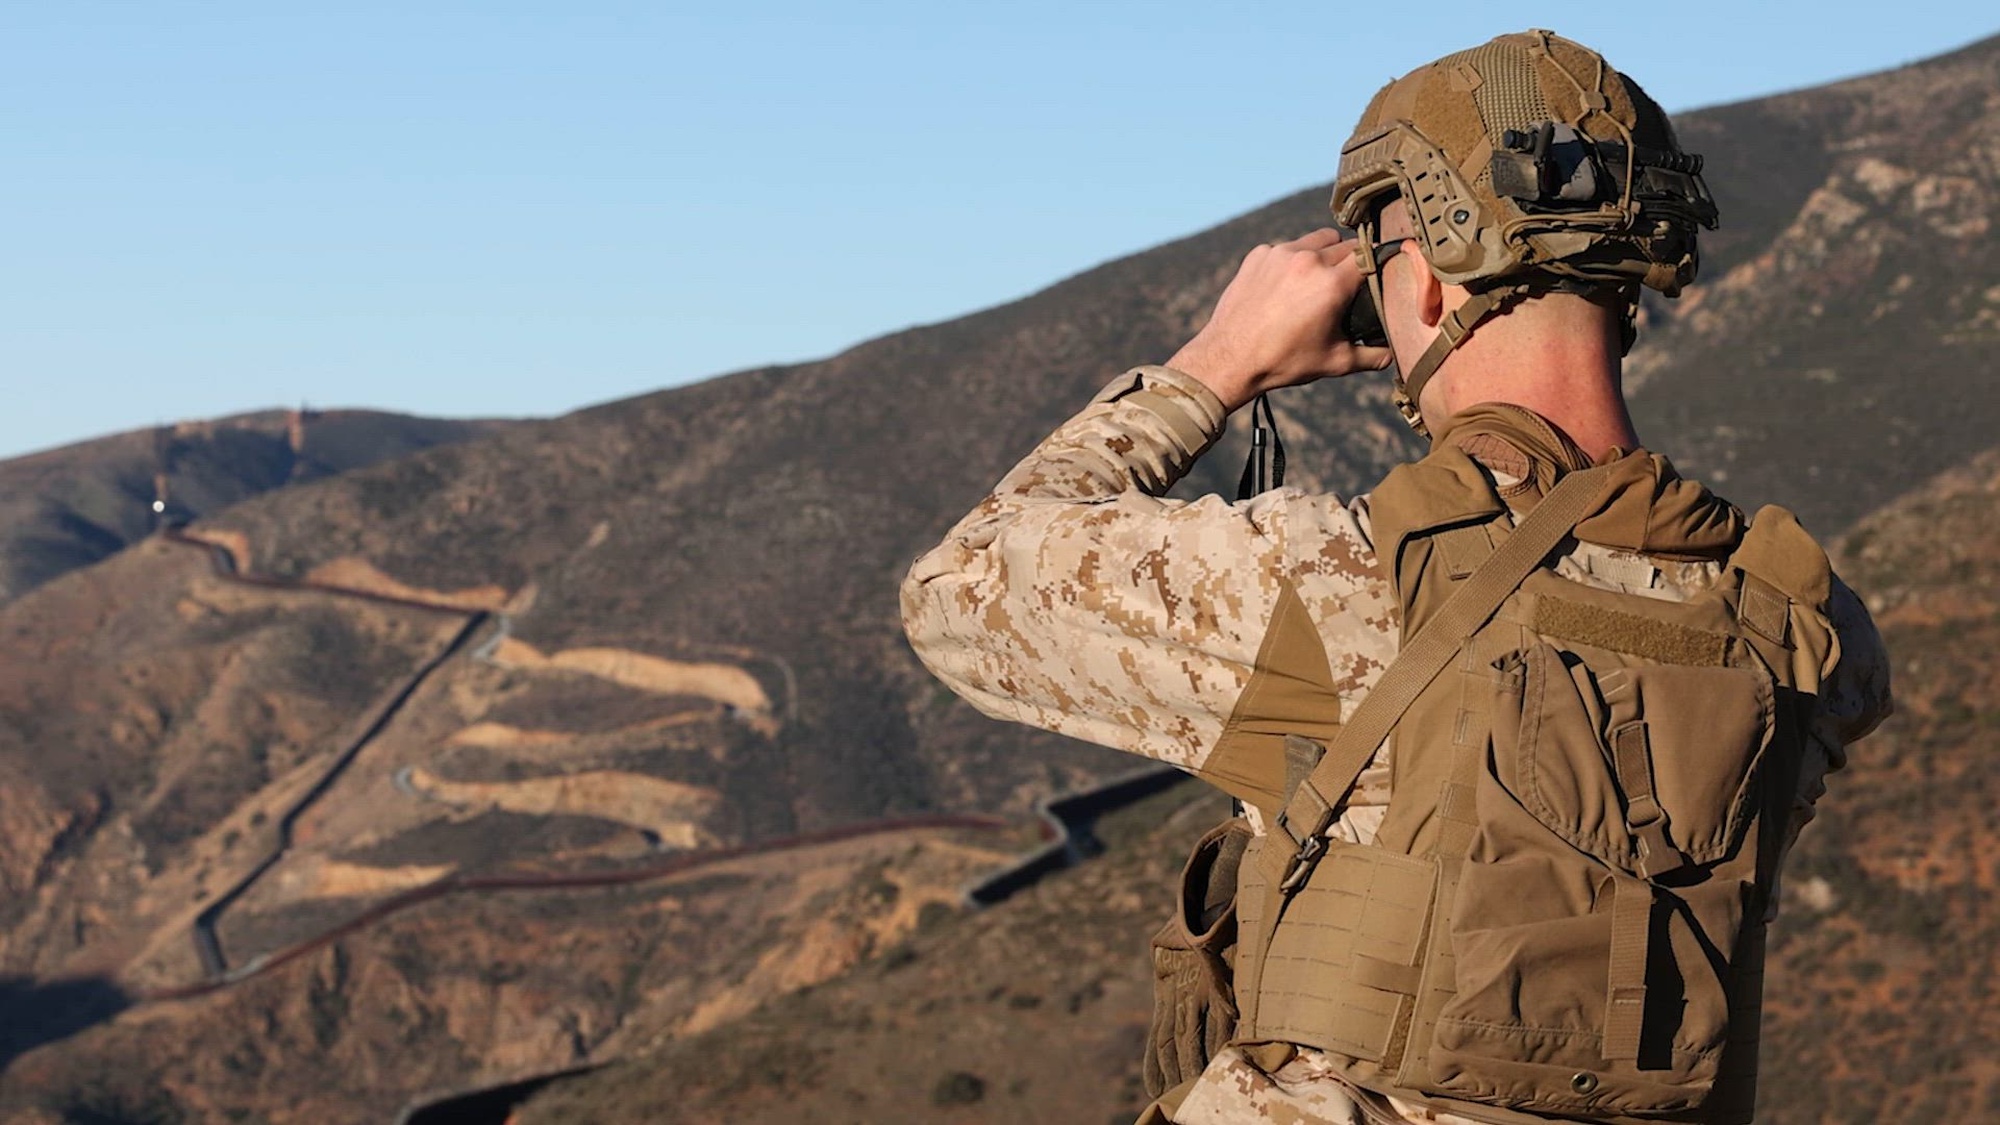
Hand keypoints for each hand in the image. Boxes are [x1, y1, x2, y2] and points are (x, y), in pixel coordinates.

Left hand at [1167, 229, 1395, 411]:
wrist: (1228, 359)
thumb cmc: (1282, 362)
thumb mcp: (1333, 363)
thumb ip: (1371, 356)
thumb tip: (1393, 355)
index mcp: (1331, 284)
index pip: (1369, 257)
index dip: (1377, 266)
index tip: (1378, 276)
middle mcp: (1307, 260)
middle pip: (1346, 245)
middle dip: (1351, 262)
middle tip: (1346, 286)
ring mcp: (1279, 253)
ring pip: (1317, 239)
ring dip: (1324, 254)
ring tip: (1317, 281)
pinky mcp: (1258, 255)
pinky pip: (1286, 247)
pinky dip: (1292, 260)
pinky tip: (1286, 285)